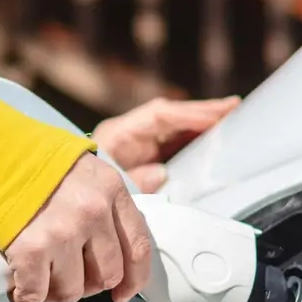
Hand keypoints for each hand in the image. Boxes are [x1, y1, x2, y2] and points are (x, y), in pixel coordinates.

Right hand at [2, 153, 153, 301]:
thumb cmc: (27, 157)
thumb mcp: (81, 169)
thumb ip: (102, 201)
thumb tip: (112, 244)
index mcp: (110, 189)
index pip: (137, 247)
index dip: (133, 280)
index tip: (122, 292)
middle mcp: (93, 211)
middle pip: (107, 275)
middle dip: (87, 284)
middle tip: (66, 276)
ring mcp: (63, 232)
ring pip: (72, 290)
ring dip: (54, 291)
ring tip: (39, 277)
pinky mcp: (31, 249)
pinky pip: (36, 293)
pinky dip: (26, 296)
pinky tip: (19, 287)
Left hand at [92, 95, 241, 191]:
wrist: (68, 194)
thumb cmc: (83, 188)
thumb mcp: (108, 186)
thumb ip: (134, 181)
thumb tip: (161, 173)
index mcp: (118, 133)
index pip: (159, 116)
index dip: (189, 115)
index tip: (215, 116)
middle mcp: (130, 132)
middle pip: (172, 115)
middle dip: (203, 111)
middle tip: (233, 107)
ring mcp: (138, 141)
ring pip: (175, 125)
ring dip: (202, 121)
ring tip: (232, 115)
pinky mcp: (144, 154)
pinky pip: (173, 140)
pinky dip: (194, 136)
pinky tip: (214, 136)